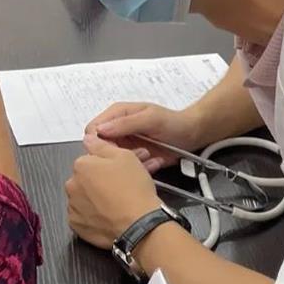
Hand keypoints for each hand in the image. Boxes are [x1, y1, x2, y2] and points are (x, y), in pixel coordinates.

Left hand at [66, 134, 161, 248]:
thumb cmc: (133, 190)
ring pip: (84, 197)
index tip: (120, 171)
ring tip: (117, 202)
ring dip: (96, 198)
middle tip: (121, 187)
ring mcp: (73, 207)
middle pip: (86, 179)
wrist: (139, 225)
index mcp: (81, 166)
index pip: (91, 160)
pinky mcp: (77, 226)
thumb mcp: (124, 156)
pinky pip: (84, 216)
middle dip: (101, 181)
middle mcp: (72, 185)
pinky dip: (94, 215)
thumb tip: (89, 139)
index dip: (108, 165)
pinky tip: (110, 214)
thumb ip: (102, 145)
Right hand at [85, 102, 199, 173]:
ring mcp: (123, 145)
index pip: (93, 129)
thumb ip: (126, 123)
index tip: (116, 148)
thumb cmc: (173, 122)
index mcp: (116, 114)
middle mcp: (116, 129)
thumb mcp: (151, 118)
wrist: (190, 135)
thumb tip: (101, 129)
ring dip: (127, 163)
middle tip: (136, 155)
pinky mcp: (131, 158)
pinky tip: (151, 163)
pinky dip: (136, 169)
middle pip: (99, 147)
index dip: (99, 141)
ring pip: (111, 160)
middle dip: (114, 155)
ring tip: (147, 157)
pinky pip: (124, 168)